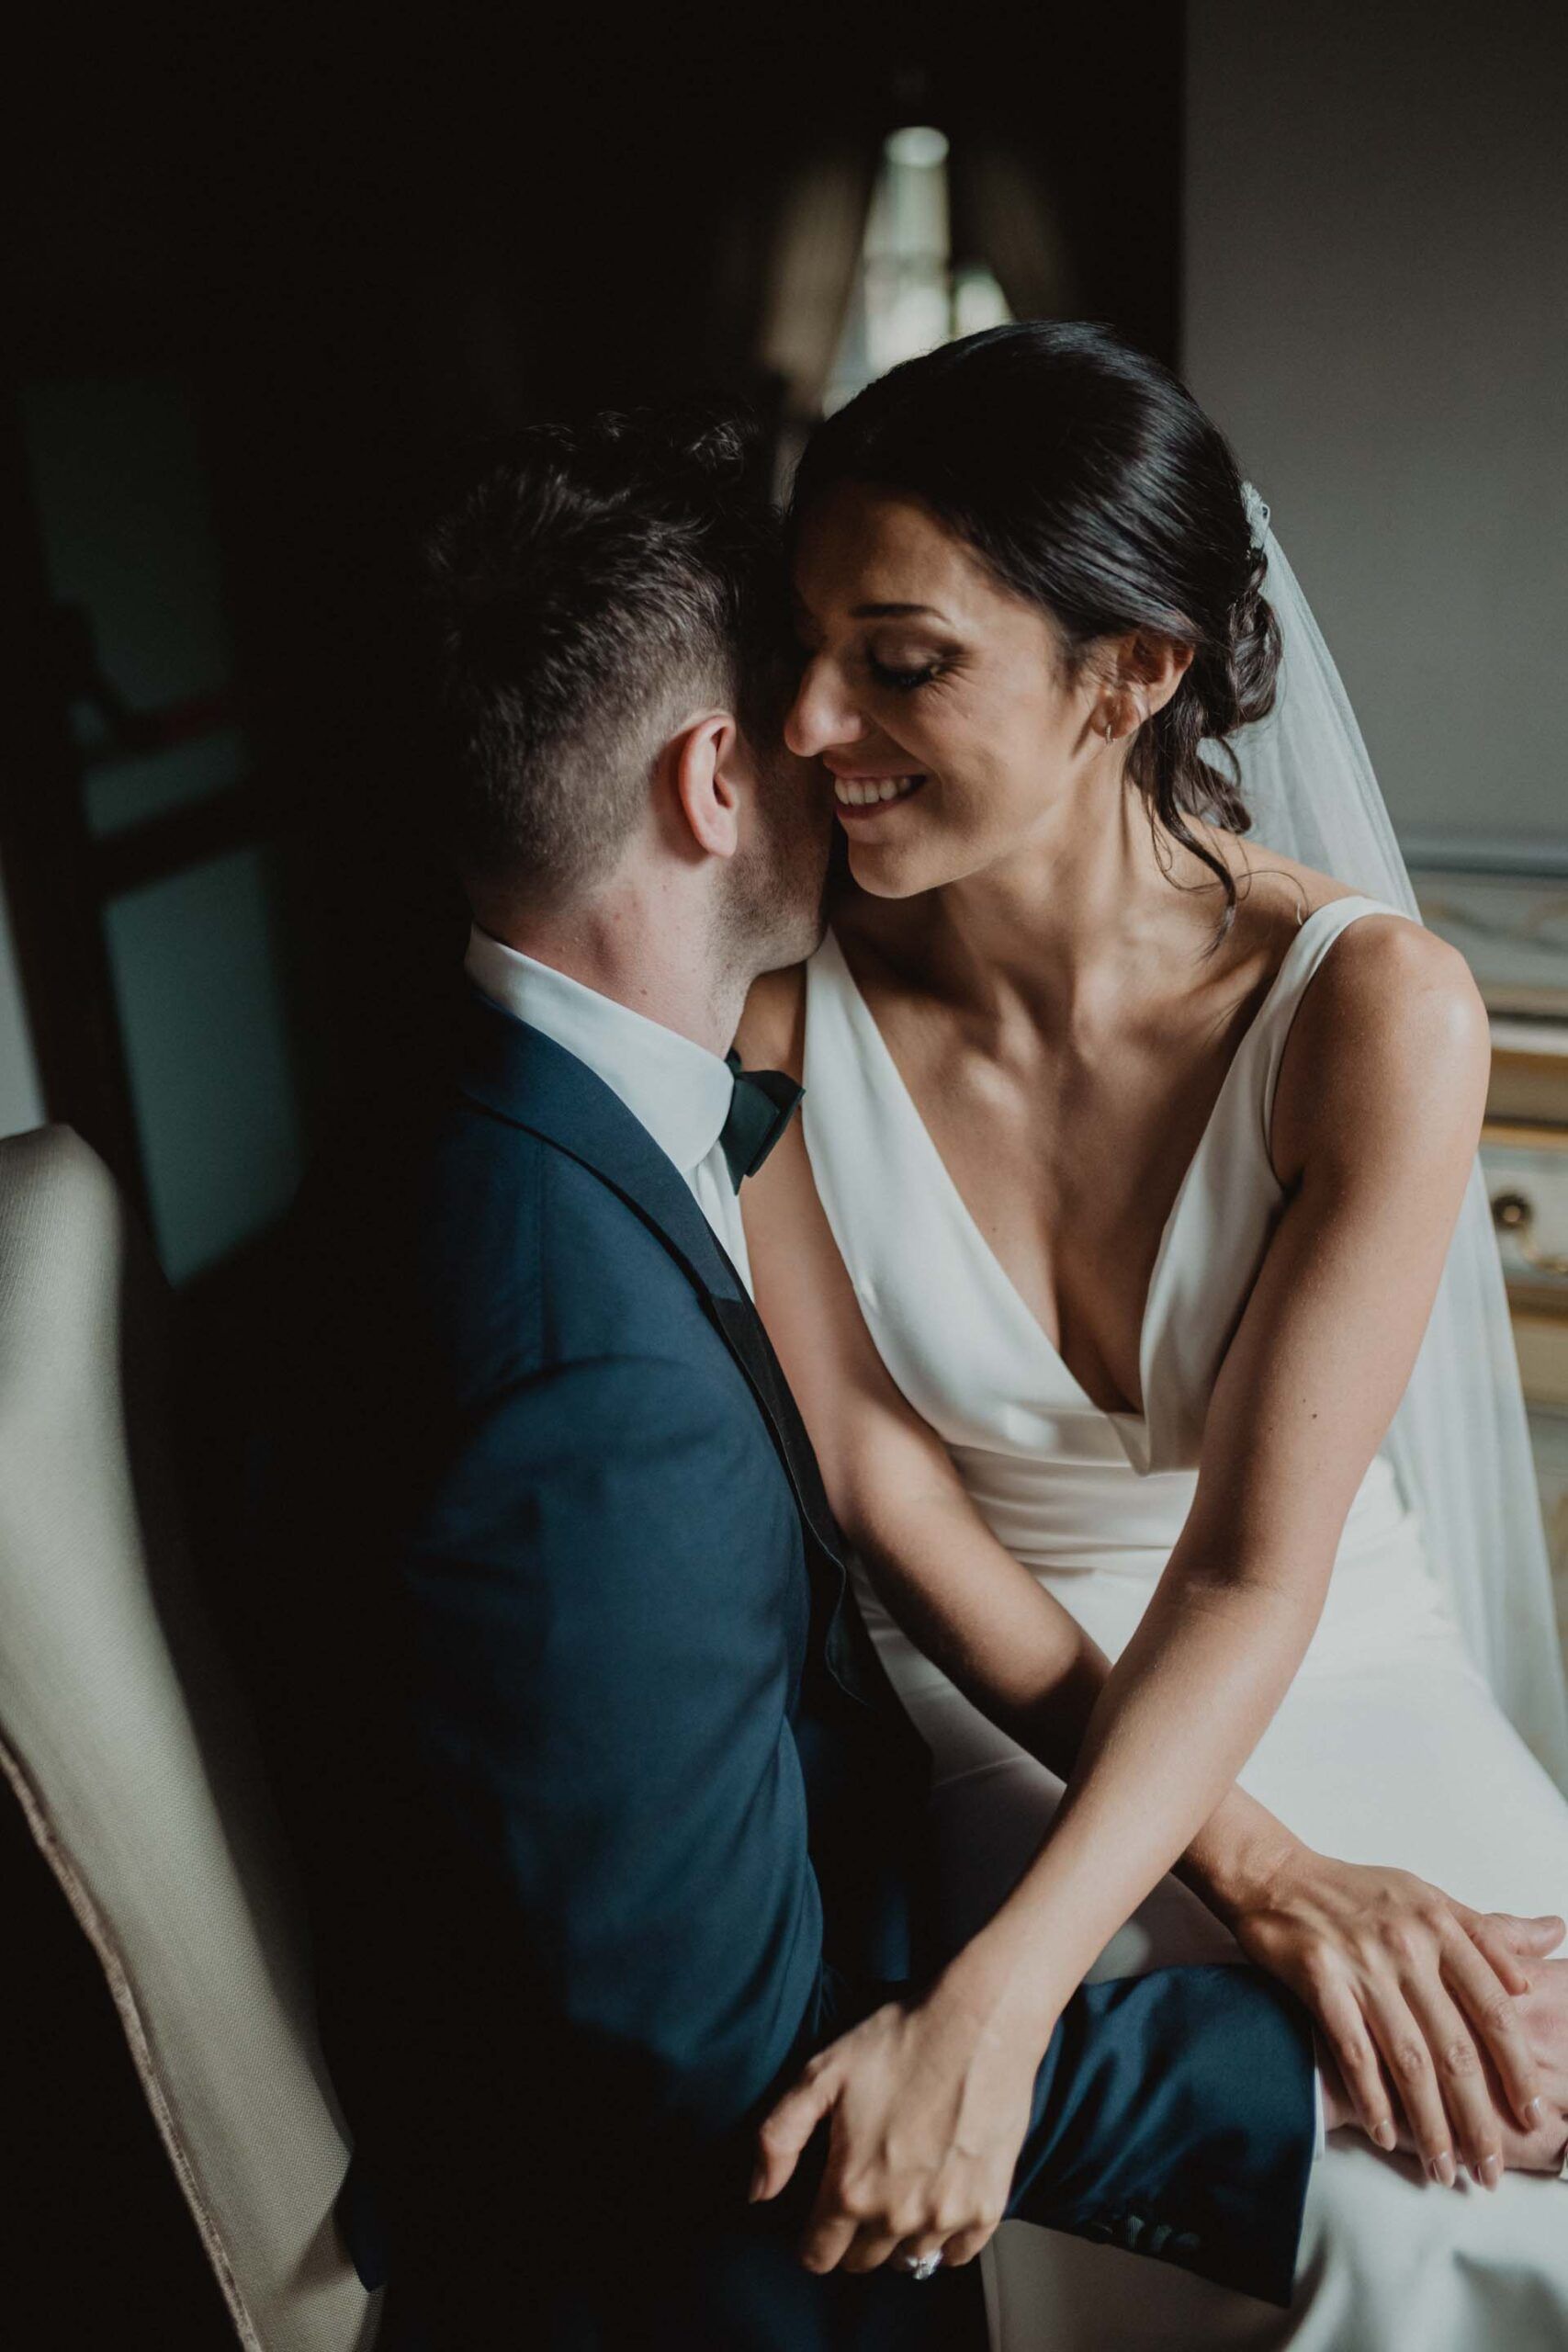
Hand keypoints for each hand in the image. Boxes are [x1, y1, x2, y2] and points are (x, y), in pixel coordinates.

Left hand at [749, 1969, 1042, 2274]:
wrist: (979, 2022)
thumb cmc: (898, 2042)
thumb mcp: (820, 2075)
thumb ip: (778, 2139)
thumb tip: (757, 2195)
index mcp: (850, 2189)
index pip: (817, 2256)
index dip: (812, 2238)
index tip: (822, 2212)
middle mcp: (897, 2216)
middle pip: (862, 2261)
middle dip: (853, 2234)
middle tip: (864, 2187)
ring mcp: (945, 2217)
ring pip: (908, 2260)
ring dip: (898, 2235)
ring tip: (901, 2188)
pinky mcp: (986, 2208)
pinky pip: (956, 2254)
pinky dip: (944, 2237)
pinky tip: (938, 2198)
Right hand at [1234, 1848, 1563, 2185]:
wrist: (1275, 1874)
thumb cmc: (1357, 1892)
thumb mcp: (1429, 1897)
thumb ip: (1489, 1929)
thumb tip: (1551, 1938)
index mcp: (1440, 1925)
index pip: (1493, 2009)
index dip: (1515, 2068)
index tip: (1531, 2114)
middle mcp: (1407, 1946)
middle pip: (1454, 2047)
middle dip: (1477, 2118)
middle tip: (1490, 2169)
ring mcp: (1362, 1964)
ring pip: (1407, 2060)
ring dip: (1429, 2124)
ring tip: (1445, 2170)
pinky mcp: (1319, 1978)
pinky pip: (1352, 2051)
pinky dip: (1371, 2099)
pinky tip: (1387, 2136)